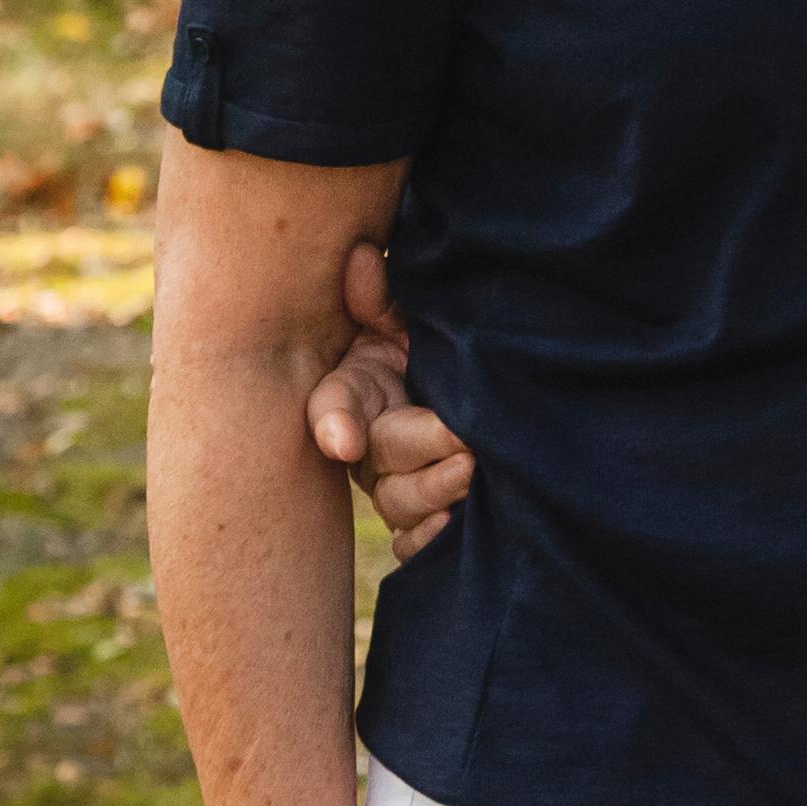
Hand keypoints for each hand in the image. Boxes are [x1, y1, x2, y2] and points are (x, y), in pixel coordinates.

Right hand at [306, 241, 475, 555]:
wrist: (458, 377)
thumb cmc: (422, 338)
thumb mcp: (403, 313)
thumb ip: (380, 296)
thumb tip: (365, 260)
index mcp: (355, 386)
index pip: (332, 405)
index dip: (333, 423)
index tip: (344, 440)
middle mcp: (366, 439)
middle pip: (379, 456)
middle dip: (423, 452)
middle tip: (467, 445)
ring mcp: (389, 479)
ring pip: (397, 503)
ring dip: (433, 494)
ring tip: (474, 475)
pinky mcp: (416, 514)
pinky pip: (410, 545)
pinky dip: (427, 542)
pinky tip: (455, 531)